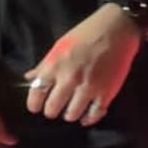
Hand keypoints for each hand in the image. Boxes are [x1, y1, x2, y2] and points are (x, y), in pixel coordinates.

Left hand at [24, 9, 142, 128]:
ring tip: (70, 111)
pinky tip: (85, 117)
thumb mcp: (60, 45)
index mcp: (55, 65)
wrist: (117, 29)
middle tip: (54, 108)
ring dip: (69, 114)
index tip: (35, 107)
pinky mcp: (106, 93)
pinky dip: (89, 119)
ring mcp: (88, 88)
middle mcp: (69, 79)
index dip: (34, 104)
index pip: (37, 92)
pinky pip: (95, 114)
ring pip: (72, 114)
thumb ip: (45, 64)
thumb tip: (30, 78)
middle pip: (52, 108)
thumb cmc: (86, 33)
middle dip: (51, 111)